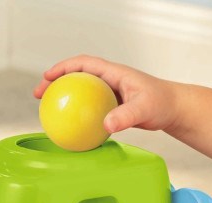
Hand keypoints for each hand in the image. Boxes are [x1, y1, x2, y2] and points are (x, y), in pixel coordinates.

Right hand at [34, 55, 184, 133]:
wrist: (172, 109)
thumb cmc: (162, 103)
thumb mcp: (144, 108)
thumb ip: (126, 116)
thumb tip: (106, 125)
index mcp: (113, 73)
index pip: (83, 64)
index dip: (62, 68)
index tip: (47, 77)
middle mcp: (108, 81)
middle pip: (75, 77)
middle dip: (54, 83)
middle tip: (38, 95)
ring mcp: (109, 94)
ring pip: (80, 94)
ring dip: (63, 99)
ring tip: (48, 112)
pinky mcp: (112, 107)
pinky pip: (89, 109)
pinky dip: (77, 115)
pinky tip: (71, 129)